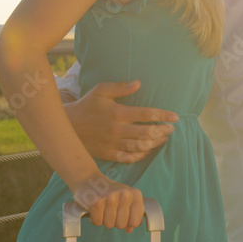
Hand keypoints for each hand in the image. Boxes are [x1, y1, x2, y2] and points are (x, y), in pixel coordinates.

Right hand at [63, 80, 178, 162]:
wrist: (67, 125)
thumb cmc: (87, 105)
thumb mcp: (100, 90)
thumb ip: (120, 87)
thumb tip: (139, 83)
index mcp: (118, 113)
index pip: (147, 114)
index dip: (163, 116)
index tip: (176, 117)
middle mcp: (117, 130)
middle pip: (147, 133)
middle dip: (163, 131)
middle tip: (171, 128)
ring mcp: (113, 144)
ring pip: (140, 146)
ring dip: (155, 143)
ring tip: (164, 138)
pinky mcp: (108, 154)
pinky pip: (129, 158)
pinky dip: (141, 155)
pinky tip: (149, 150)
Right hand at [71, 173, 144, 232]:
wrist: (89, 180)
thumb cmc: (110, 192)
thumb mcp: (126, 199)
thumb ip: (132, 214)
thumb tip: (130, 229)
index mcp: (135, 194)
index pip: (135, 222)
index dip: (127, 223)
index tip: (122, 216)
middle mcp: (125, 195)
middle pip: (121, 225)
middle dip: (114, 222)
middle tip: (110, 211)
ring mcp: (110, 197)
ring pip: (109, 225)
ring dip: (104, 220)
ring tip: (103, 209)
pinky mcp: (96, 202)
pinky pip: (97, 222)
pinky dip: (95, 219)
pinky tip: (95, 210)